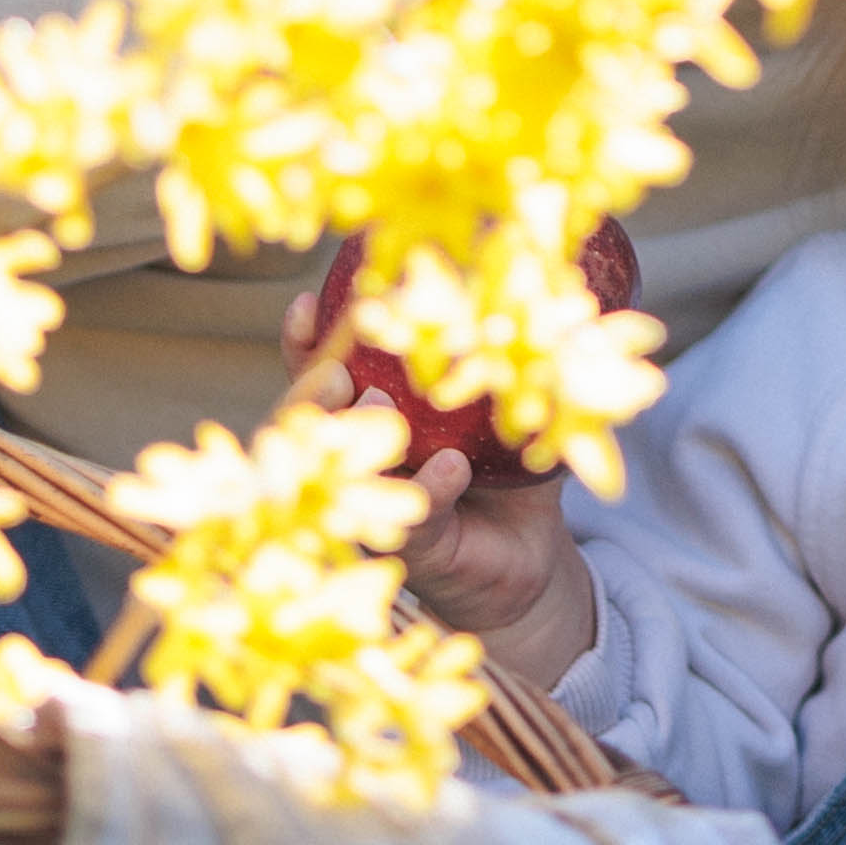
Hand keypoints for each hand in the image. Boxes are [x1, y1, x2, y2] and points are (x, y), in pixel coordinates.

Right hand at [281, 284, 602, 692]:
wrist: (528, 554)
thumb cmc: (507, 467)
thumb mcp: (503, 402)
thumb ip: (503, 355)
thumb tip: (542, 290)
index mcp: (372, 416)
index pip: (319, 375)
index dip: (305, 344)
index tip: (307, 304)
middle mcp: (361, 462)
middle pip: (303, 424)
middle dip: (310, 388)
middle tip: (337, 366)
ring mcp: (381, 508)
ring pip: (341, 473)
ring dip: (351, 432)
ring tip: (375, 395)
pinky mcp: (415, 548)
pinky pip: (414, 515)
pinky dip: (431, 485)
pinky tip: (452, 465)